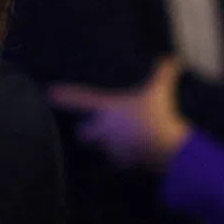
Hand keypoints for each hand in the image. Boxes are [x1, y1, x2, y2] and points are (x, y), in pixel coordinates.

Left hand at [49, 58, 191, 169]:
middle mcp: (103, 129)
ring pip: (99, 150)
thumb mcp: (161, 90)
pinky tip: (131, 162)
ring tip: (117, 145)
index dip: (65, 96)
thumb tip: (173, 58)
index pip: (81, 99)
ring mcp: (110, 149)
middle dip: (85, 132)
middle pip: (83, 134)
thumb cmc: (157, 115)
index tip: (49, 93)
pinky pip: (116, 165)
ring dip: (105, 147)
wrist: (165, 148)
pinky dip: (122, 164)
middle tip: (91, 129)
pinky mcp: (121, 165)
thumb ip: (164, 72)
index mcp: (108, 108)